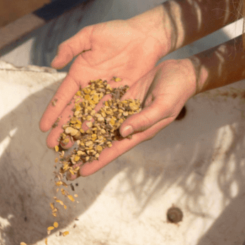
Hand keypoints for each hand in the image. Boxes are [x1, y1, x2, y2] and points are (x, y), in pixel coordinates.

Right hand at [39, 8, 173, 149]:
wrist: (145, 36)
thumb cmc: (117, 32)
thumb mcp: (91, 35)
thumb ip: (71, 47)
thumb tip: (54, 63)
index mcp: (79, 73)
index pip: (63, 96)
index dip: (53, 111)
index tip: (43, 127)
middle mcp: (90, 86)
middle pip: (73, 110)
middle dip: (62, 128)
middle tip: (51, 145)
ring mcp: (106, 94)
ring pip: (90, 116)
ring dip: (79, 131)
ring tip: (68, 147)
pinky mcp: (122, 97)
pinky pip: (110, 114)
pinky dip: (101, 125)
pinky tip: (93, 138)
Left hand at [60, 57, 200, 175]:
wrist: (181, 72)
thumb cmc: (176, 91)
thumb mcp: (162, 106)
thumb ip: (143, 120)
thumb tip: (122, 132)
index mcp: (140, 131)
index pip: (115, 150)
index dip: (98, 161)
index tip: (81, 172)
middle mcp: (130, 124)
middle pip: (103, 142)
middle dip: (85, 153)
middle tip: (64, 166)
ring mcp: (125, 111)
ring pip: (99, 125)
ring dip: (83, 134)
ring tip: (63, 143)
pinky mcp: (123, 97)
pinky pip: (103, 107)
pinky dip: (90, 113)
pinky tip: (74, 117)